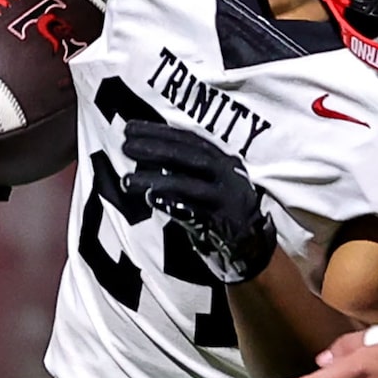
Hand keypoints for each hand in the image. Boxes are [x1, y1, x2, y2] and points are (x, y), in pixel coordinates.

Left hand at [120, 120, 277, 282]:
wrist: (251, 248)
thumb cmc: (220, 211)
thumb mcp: (207, 183)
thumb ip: (183, 169)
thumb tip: (143, 152)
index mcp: (224, 160)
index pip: (190, 140)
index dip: (159, 132)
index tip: (131, 128)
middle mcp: (228, 175)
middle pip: (191, 157)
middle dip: (156, 149)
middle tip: (126, 146)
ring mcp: (228, 200)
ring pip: (189, 184)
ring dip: (156, 180)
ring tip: (127, 181)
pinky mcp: (225, 224)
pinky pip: (195, 213)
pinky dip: (172, 205)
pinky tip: (151, 199)